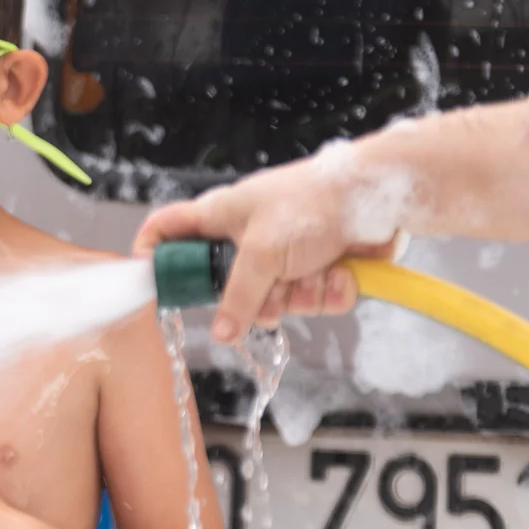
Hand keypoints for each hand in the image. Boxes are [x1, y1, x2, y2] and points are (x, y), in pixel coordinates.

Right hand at [132, 155, 391, 343]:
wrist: (378, 196)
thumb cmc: (312, 203)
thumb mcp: (263, 253)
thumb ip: (238, 297)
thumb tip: (220, 332)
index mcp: (220, 216)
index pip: (166, 229)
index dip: (151, 253)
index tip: (150, 283)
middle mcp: (246, 236)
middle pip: (225, 286)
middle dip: (255, 298)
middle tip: (269, 289)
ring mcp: (283, 254)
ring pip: (274, 300)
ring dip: (301, 295)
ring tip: (318, 271)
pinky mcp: (317, 268)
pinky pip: (311, 299)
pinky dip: (329, 291)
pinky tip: (340, 272)